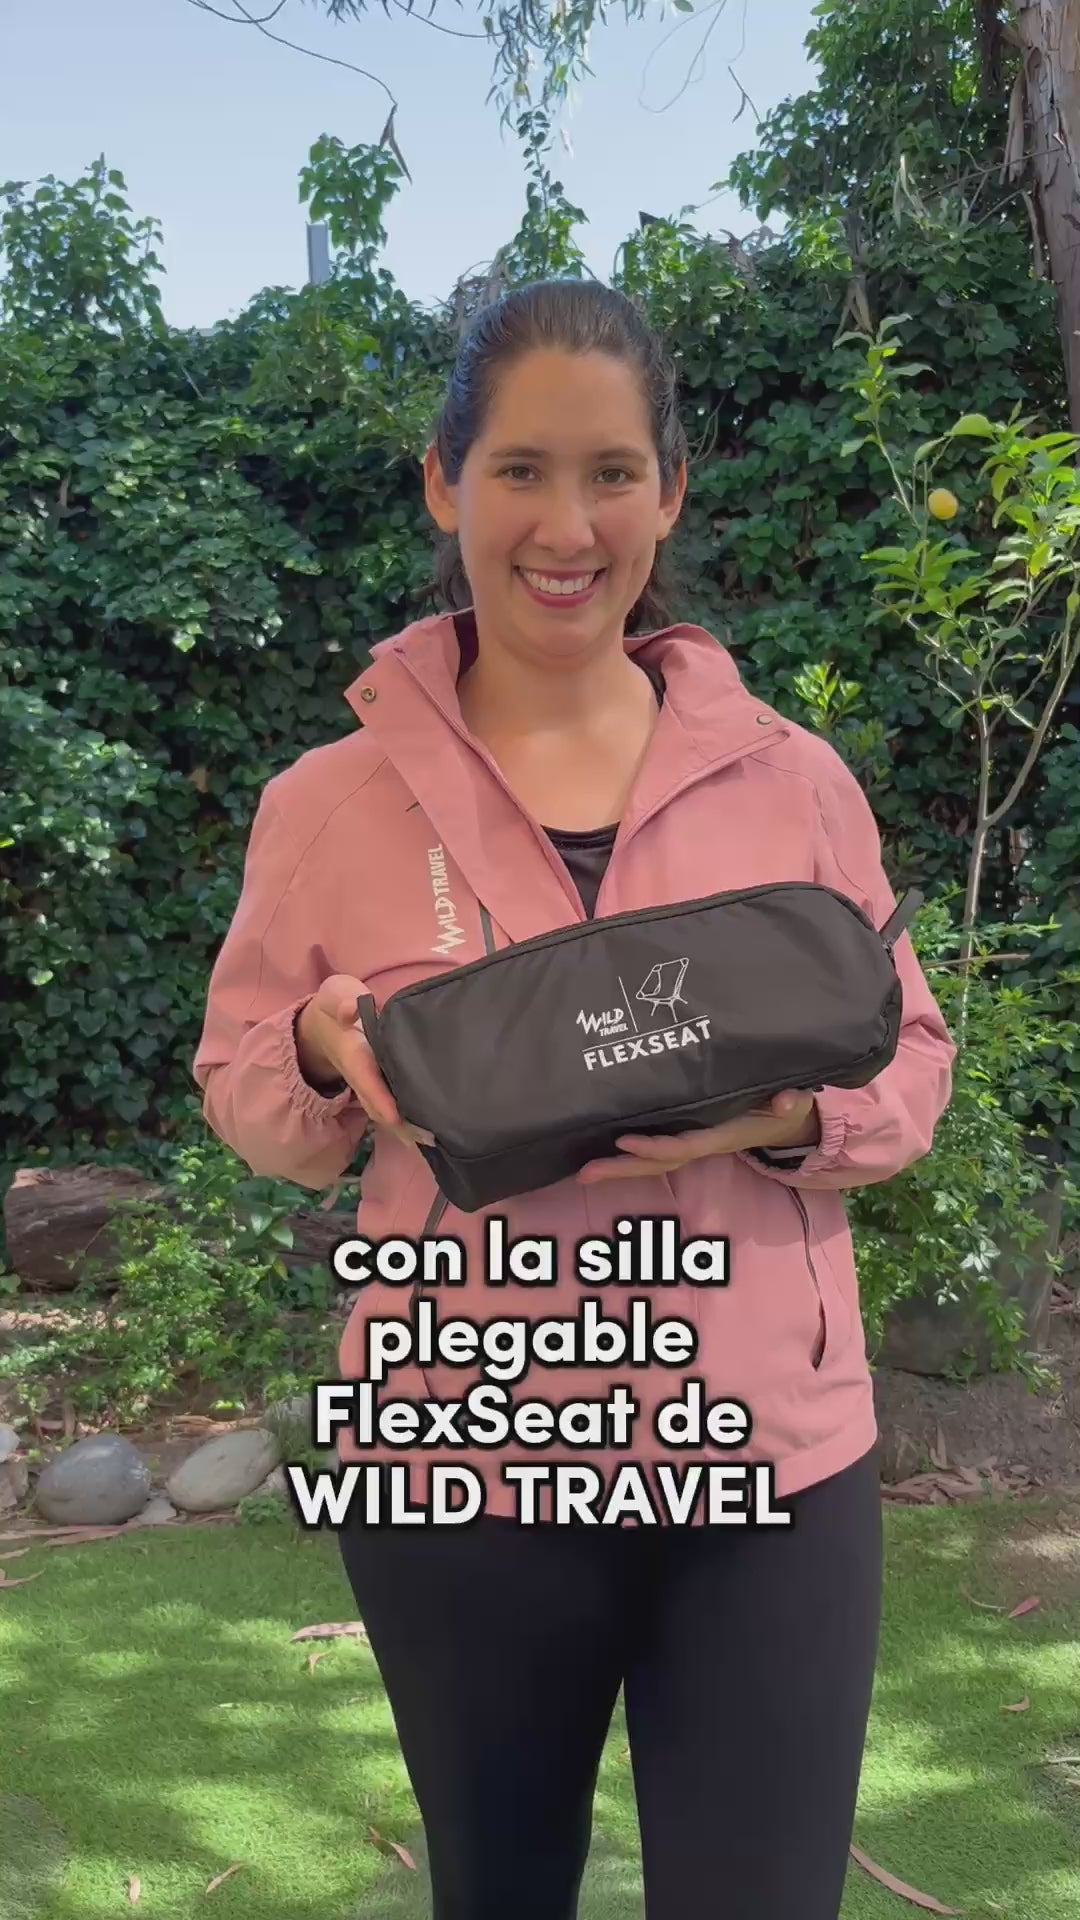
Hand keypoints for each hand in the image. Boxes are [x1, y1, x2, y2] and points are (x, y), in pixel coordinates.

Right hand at [296, 975, 433, 1147]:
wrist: (324, 1023)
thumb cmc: (337, 1004)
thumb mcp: (336, 994)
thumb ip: (342, 1001)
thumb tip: (351, 1010)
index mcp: (353, 1054)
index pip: (366, 1078)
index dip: (379, 1097)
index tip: (395, 1116)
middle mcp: (361, 1076)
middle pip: (378, 1106)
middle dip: (399, 1125)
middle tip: (428, 1141)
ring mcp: (369, 1085)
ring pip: (386, 1112)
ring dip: (405, 1130)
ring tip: (435, 1143)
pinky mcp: (379, 1087)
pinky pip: (392, 1108)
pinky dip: (407, 1123)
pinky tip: (430, 1133)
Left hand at [576, 1089, 818, 1183]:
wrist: (788, 1121)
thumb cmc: (786, 1106)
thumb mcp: (793, 1101)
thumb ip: (791, 1101)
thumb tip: (788, 1101)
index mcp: (722, 1136)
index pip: (684, 1145)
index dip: (655, 1146)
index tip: (623, 1141)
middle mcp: (703, 1145)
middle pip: (658, 1162)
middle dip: (622, 1169)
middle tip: (584, 1173)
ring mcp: (694, 1143)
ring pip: (652, 1160)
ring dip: (618, 1167)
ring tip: (583, 1171)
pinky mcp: (688, 1136)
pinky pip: (655, 1150)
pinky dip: (629, 1155)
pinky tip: (601, 1153)